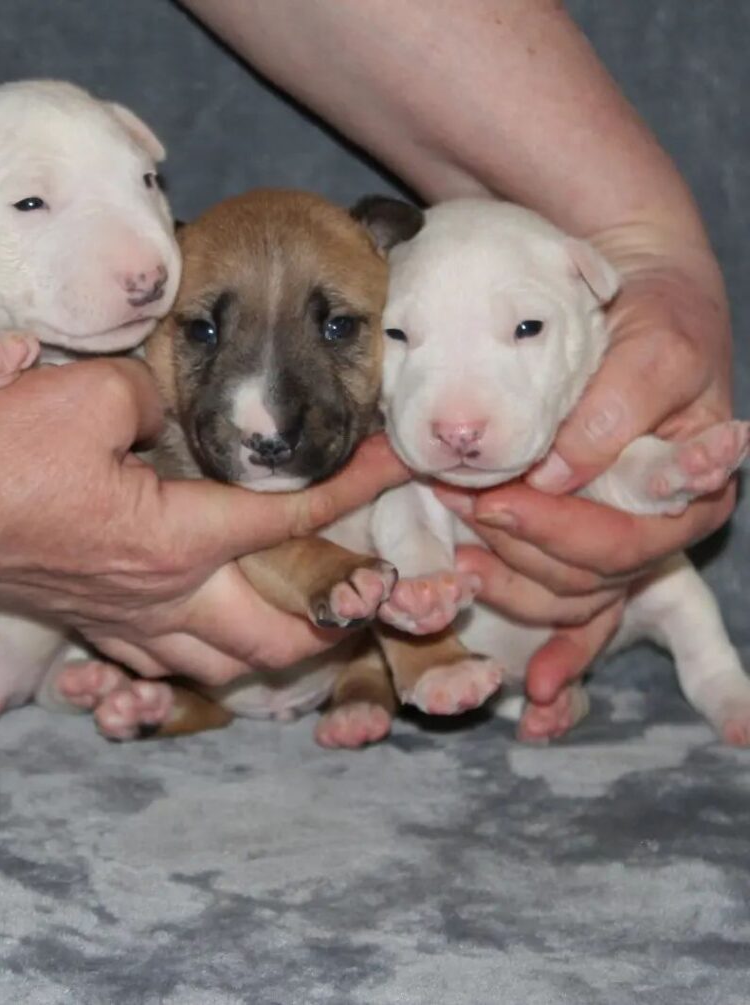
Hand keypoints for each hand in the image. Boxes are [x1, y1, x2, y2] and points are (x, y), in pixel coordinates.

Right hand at [0, 358, 408, 685]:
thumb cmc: (0, 455)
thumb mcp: (90, 395)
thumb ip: (152, 396)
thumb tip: (166, 405)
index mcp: (181, 538)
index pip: (292, 514)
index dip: (357, 486)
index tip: (401, 467)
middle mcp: (166, 595)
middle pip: (273, 638)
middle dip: (329, 617)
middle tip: (357, 588)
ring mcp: (126, 620)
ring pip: (219, 667)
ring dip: (266, 650)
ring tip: (291, 622)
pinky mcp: (89, 623)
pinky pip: (159, 660)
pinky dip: (196, 652)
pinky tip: (197, 629)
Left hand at [434, 228, 735, 702]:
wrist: (640, 308)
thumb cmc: (660, 325)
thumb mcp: (653, 352)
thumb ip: (614, 412)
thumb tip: (555, 474)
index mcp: (688, 497)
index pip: (619, 541)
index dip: (554, 530)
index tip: (497, 500)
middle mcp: (655, 533)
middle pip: (585, 579)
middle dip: (516, 548)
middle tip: (457, 504)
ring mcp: (617, 544)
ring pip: (564, 597)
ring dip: (505, 578)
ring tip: (455, 550)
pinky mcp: (581, 544)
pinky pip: (571, 611)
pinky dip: (549, 642)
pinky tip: (524, 674)